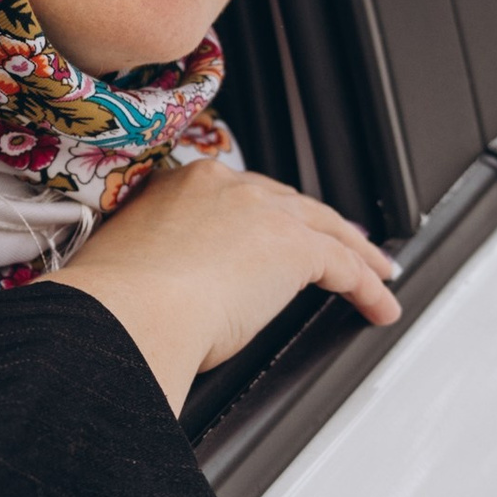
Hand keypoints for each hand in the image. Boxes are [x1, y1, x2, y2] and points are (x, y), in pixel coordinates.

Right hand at [51, 159, 399, 411]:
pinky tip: (380, 306)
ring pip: (327, 228)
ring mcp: (263, 213)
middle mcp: (228, 188)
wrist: (126, 312)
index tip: (281, 228)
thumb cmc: (116, 302)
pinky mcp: (294, 248)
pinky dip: (369, 287)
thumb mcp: (136, 262)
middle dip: (321, 226)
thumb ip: (164, 259)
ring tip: (379, 274)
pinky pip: (346, 267)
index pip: (243, 195)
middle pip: (293, 203)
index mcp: (183, 184)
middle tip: (342, 244)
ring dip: (357, 254)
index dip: (271, 215)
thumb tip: (177, 286)